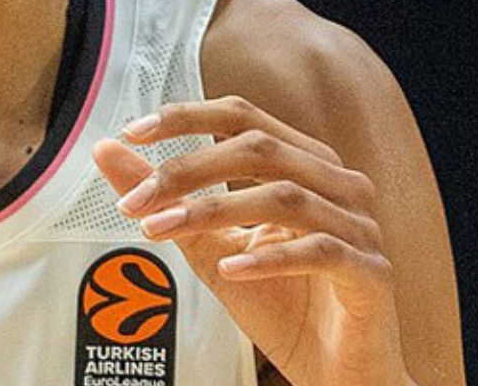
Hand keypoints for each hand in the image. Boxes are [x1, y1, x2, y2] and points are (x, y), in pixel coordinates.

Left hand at [93, 97, 405, 385]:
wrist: (334, 371)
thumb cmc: (279, 304)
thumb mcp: (208, 246)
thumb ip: (166, 197)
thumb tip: (107, 148)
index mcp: (304, 162)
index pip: (243, 117)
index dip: (187, 117)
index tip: (132, 132)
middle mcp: (339, 183)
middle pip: (259, 149)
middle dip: (187, 169)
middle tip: (135, 199)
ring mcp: (360, 226)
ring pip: (284, 197)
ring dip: (214, 210)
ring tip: (163, 230)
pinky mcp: (371, 272)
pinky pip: (318, 251)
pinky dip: (268, 258)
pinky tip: (228, 269)